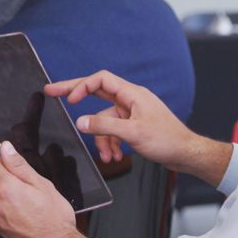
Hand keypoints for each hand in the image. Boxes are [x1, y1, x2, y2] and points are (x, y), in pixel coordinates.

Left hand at [0, 141, 85, 237]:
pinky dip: (9, 213)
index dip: (8, 164)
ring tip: (31, 209)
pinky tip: (25, 219)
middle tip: (33, 195)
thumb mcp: (42, 185)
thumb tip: (5, 148)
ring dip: (11, 200)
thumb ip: (19, 165)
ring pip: (0, 198)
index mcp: (6, 188)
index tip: (21, 172)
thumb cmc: (54, 216)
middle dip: (13, 184)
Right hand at [45, 71, 226, 179]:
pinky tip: (116, 156)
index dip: (82, 86)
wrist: (185, 153)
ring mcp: (132, 113)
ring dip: (103, 140)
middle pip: (97, 93)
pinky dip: (112, 144)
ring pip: (105, 121)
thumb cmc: (167, 140)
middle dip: (76, 97)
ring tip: (108, 156)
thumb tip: (81, 122)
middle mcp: (131, 100)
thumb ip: (105, 127)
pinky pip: (114, 131)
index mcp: (132, 94)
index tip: (67, 98)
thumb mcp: (133, 133)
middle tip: (52, 92)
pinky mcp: (134, 126)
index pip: (101, 80)